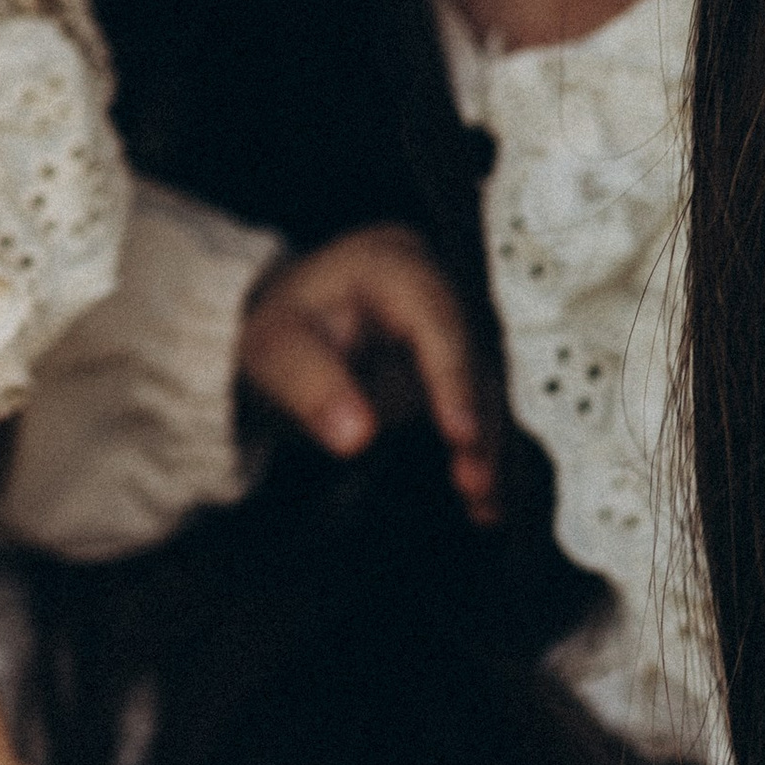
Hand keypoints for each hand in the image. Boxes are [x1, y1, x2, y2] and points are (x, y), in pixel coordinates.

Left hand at [236, 222, 497, 517]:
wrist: (283, 337)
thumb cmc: (280, 332)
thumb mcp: (275, 352)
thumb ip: (312, 387)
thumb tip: (356, 434)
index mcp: (391, 264)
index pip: (437, 317)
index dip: (454, 377)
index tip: (461, 434)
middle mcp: (435, 288)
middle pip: (476, 355)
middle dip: (480, 423)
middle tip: (474, 482)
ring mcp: (452, 326)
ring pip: (488, 388)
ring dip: (489, 447)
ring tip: (481, 501)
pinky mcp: (458, 364)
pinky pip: (481, 409)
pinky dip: (482, 453)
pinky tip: (484, 499)